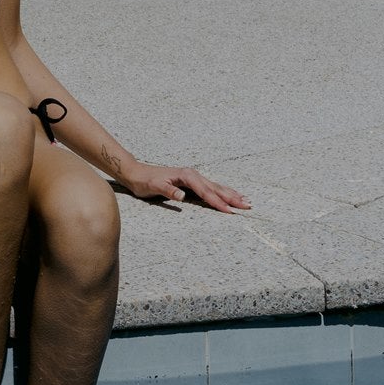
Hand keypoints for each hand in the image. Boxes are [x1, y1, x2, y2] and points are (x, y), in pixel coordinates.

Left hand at [121, 161, 250, 212]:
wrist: (136, 173)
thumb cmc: (145, 181)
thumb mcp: (154, 186)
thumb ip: (169, 191)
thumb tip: (183, 196)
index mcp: (186, 176)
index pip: (206, 191)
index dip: (217, 202)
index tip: (229, 211)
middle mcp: (192, 175)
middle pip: (216, 188)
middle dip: (231, 198)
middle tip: (247, 206)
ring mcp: (193, 178)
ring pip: (216, 187)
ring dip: (230, 194)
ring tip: (245, 200)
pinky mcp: (191, 182)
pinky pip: (210, 187)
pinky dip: (222, 192)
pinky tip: (229, 195)